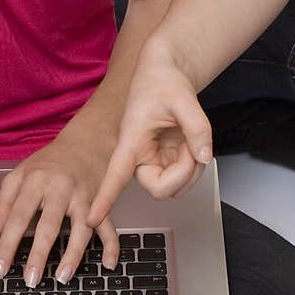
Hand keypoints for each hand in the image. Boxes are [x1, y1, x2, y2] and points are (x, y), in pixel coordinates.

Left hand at [0, 131, 119, 285]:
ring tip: (61, 278)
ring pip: (81, 228)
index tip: (0, 268)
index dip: (7, 244)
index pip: (18, 216)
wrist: (86, 139)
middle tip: (29, 279)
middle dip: (38, 255)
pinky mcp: (102, 201)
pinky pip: (109, 225)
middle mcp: (61, 188)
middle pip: (49, 225)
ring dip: (73, 255)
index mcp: (36, 180)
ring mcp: (84, 195)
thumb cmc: (50, 161)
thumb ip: (3, 203)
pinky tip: (108, 264)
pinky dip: (111, 245)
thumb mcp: (19, 173)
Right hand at [87, 42, 213, 228]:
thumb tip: (203, 156)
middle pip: (159, 189)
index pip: (115, 174)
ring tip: (191, 139)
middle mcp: (139, 157)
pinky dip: (196, 165)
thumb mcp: (183, 98)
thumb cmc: (163, 81)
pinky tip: (192, 145)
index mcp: (131, 140)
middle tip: (192, 147)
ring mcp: (154, 162)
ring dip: (192, 169)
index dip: (104, 198)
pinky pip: (184, 179)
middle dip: (183, 173)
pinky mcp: (166, 162)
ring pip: (175, 188)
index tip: (90, 219)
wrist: (167, 75)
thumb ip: (196, 127)